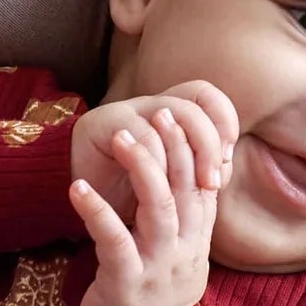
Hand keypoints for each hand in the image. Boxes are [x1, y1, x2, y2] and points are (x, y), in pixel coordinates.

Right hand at [70, 83, 238, 218]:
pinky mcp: (102, 123)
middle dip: (208, 144)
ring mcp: (126, 111)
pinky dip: (152, 162)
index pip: (208, 98)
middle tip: (211, 182)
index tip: (225, 164)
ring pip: (168, 114)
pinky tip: (154, 185)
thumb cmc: (128, 199)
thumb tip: (224, 171)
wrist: (80, 206)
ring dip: (183, 154)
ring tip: (186, 186)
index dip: (224, 124)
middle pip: (193, 104)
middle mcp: (150, 106)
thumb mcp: (170, 189)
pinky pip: (138, 135)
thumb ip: (196, 176)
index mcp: (171, 116)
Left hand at [71, 92, 235, 305]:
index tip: (177, 115)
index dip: (193, 149)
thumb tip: (186, 184)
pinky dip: (97, 212)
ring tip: (124, 138)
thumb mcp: (176, 265)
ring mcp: (158, 270)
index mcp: (196, 246)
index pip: (203, 188)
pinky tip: (77, 189)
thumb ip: (183, 228)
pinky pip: (115, 241)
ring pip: (160, 210)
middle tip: (158, 112)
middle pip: (187, 191)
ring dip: (143, 169)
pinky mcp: (126, 286)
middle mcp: (183, 254)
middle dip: (175, 148)